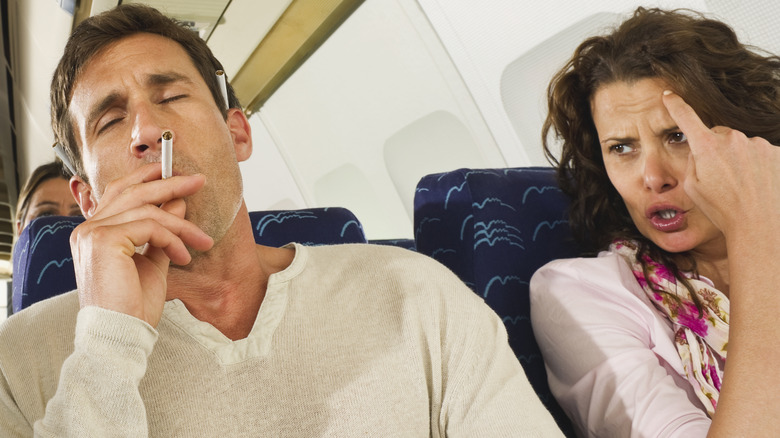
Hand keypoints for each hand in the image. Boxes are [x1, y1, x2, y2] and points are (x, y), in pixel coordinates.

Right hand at [70, 163, 213, 326]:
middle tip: (198, 181)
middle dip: (169, 184)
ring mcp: (92, 233)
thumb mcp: (153, 262)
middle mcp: (87, 229)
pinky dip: (174, 239)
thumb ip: (163, 232)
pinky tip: (185, 257)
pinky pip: (151, 227)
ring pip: (148, 211)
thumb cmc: (133, 306)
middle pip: (133, 192)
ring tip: (204, 241)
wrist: (121, 335)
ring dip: (182, 225)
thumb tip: (177, 202)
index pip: (120, 193)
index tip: (175, 172)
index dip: (146, 177)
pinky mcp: (104, 240)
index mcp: (93, 233)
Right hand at [662, 91, 779, 238]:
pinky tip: (758, 185)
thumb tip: (700, 148)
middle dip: (717, 151)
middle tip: (720, 178)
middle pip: (719, 136)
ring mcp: (758, 144)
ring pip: (742, 146)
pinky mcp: (777, 152)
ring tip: (742, 186)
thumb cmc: (723, 210)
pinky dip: (759, 166)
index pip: (686, 118)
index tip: (668, 95)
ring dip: (740, 160)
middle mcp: (733, 139)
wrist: (761, 225)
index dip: (675, 105)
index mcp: (706, 147)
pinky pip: (762, 153)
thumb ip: (692, 161)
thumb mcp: (692, 188)